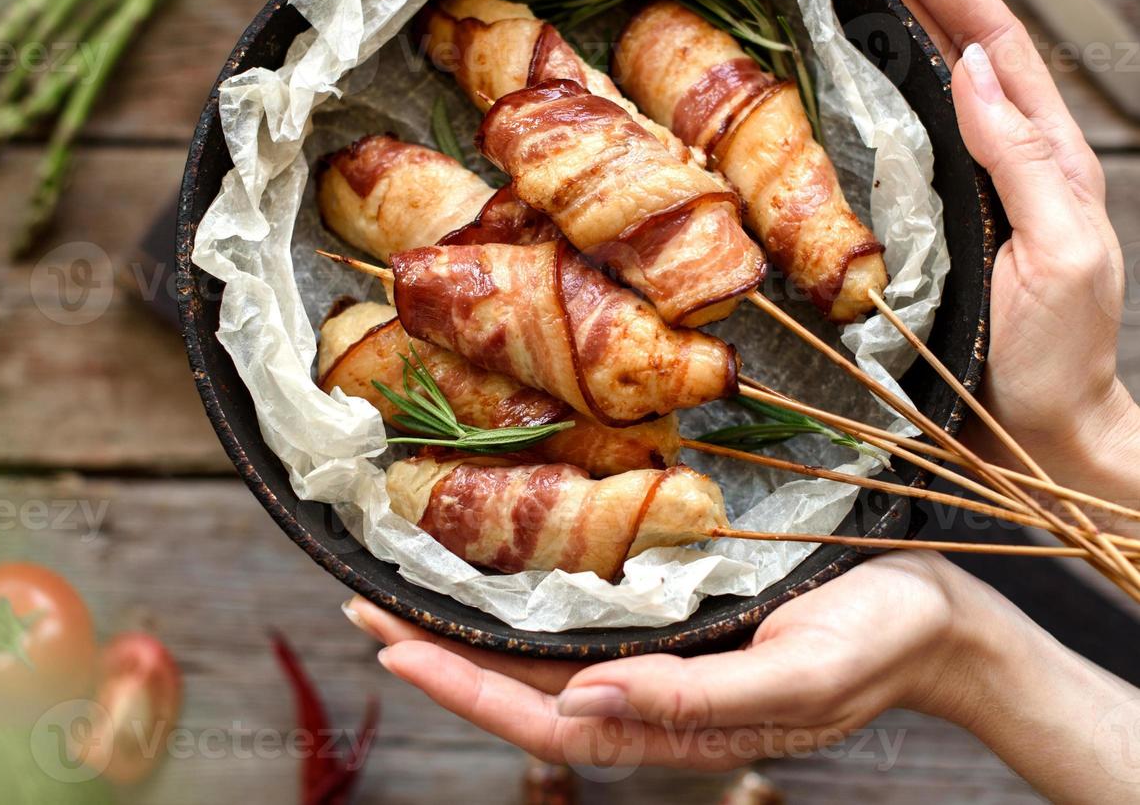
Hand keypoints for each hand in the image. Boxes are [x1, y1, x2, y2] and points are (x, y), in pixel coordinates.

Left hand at [346, 554, 1139, 798]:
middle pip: (521, 687)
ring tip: (398, 589)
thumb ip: (691, 701)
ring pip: (540, 654)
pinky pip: (580, 619)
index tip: (392, 647)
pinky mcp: (673, 619)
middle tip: (362, 606)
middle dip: (438, 651)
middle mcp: (650, 694)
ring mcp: (658, 659)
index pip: (542, 719)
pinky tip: (493, 573)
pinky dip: (524, 602)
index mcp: (671, 722)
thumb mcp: (793, 679)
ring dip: (467, 625)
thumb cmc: (872, 645)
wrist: (934, 617)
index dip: (463, 688)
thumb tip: (585, 703)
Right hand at [815, 0, 1139, 507]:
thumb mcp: (1060, 253)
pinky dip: (852, 97)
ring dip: (871, 24)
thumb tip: (968, 66)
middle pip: (947, 40)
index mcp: (1041, 148)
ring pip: (913, 83)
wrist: (1039, 429)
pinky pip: (885, 141)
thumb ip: (1024, 158)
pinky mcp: (919, 220)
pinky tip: (816, 82)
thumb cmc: (1057, 353)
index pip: (988, 36)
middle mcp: (996, 152)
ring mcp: (956, 184)